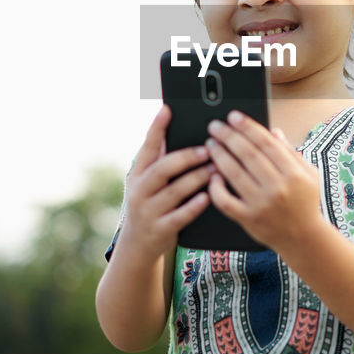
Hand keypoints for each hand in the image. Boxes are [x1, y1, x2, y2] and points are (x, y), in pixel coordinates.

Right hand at [119, 105, 213, 259]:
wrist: (138, 245)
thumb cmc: (152, 204)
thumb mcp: (149, 182)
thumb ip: (162, 160)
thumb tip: (183, 130)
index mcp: (138, 173)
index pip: (147, 146)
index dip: (157, 127)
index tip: (168, 109)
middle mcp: (139, 190)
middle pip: (162, 168)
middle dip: (186, 157)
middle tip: (207, 149)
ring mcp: (148, 211)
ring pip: (174, 191)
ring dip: (196, 178)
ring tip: (215, 169)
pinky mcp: (160, 230)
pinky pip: (180, 216)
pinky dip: (194, 205)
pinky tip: (208, 197)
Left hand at [204, 110, 324, 252]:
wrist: (303, 238)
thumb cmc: (305, 202)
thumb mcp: (308, 174)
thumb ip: (290, 152)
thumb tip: (273, 131)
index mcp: (294, 173)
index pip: (266, 143)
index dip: (248, 127)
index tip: (233, 116)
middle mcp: (278, 188)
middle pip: (248, 155)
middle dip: (229, 136)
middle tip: (215, 126)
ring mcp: (261, 204)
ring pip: (234, 174)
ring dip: (220, 156)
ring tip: (211, 143)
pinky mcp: (248, 219)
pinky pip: (225, 201)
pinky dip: (216, 188)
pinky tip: (213, 175)